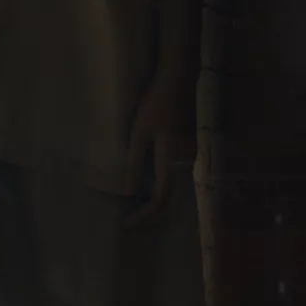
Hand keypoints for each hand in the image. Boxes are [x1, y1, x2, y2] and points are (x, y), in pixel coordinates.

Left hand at [122, 76, 198, 227]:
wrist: (172, 82)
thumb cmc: (154, 104)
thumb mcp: (138, 131)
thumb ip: (134, 158)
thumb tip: (130, 186)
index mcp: (168, 160)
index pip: (159, 198)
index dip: (144, 214)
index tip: (127, 223)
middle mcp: (177, 162)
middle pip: (168, 199)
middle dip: (151, 214)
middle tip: (131, 222)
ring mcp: (178, 156)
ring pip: (170, 189)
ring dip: (155, 203)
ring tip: (136, 210)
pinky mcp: (174, 148)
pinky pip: (167, 177)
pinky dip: (156, 189)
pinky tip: (142, 187)